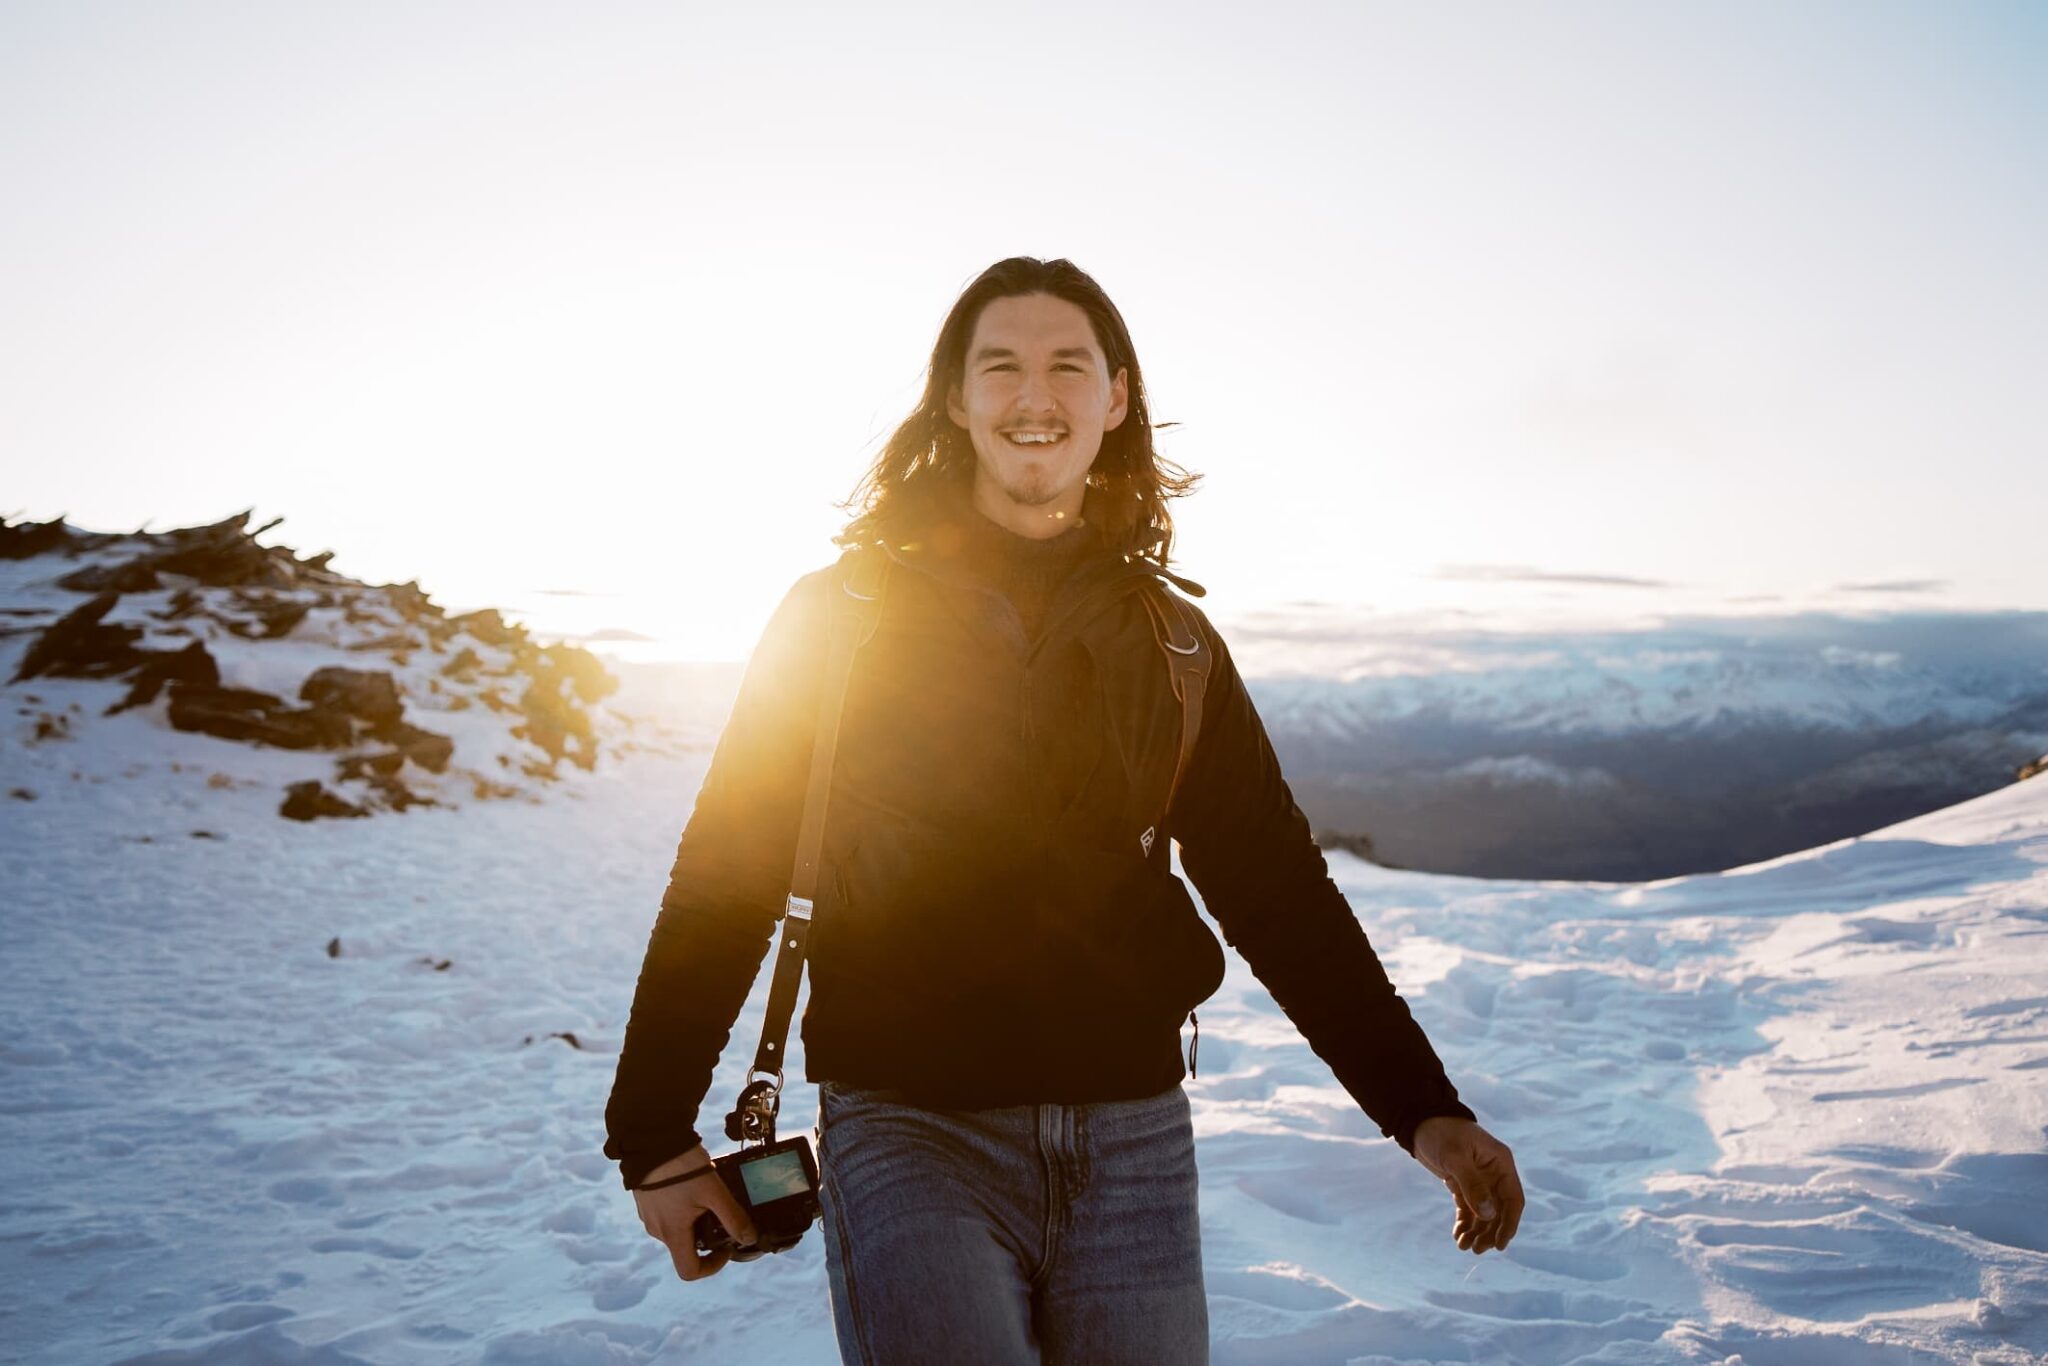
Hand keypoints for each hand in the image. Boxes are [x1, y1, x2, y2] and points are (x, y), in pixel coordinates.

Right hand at [631, 1144, 759, 1281]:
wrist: (652, 1138)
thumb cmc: (682, 1166)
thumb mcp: (714, 1192)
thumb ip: (733, 1217)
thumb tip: (748, 1238)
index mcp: (672, 1233)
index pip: (689, 1270)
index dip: (712, 1267)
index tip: (725, 1248)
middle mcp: (657, 1229)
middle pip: (686, 1247)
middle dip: (707, 1235)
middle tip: (720, 1212)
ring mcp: (650, 1215)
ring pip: (678, 1229)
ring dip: (695, 1220)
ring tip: (707, 1194)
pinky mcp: (647, 1200)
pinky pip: (668, 1214)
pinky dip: (683, 1208)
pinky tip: (692, 1186)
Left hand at [1411, 1115, 1523, 1254]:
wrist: (1420, 1121)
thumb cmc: (1441, 1133)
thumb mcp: (1455, 1157)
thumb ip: (1472, 1184)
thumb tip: (1488, 1215)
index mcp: (1501, 1163)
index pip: (1513, 1200)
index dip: (1509, 1224)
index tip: (1500, 1245)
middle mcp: (1494, 1174)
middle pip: (1499, 1211)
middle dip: (1490, 1232)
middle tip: (1476, 1249)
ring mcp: (1480, 1180)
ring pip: (1484, 1214)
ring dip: (1477, 1232)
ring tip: (1464, 1247)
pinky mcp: (1463, 1184)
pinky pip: (1469, 1209)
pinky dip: (1465, 1223)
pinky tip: (1458, 1235)